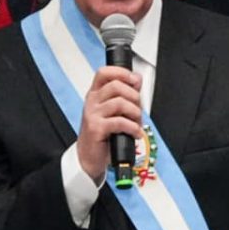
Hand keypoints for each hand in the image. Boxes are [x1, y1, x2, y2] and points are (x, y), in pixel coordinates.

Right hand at [77, 65, 142, 180]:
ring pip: (119, 103)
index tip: (134, 80)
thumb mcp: (114, 111)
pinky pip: (119, 122)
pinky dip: (133, 127)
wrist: (90, 156)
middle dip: (134, 96)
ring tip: (137, 123)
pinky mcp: (96, 128)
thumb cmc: (103, 134)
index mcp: (96, 94)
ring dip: (135, 113)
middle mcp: (92, 102)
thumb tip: (137, 80)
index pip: (104, 73)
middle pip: (116, 86)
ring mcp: (92, 114)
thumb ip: (125, 95)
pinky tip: (135, 133)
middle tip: (138, 109)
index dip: (121, 72)